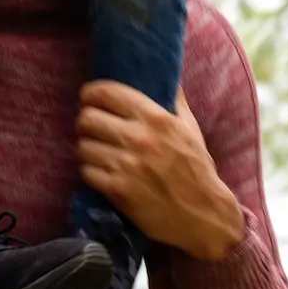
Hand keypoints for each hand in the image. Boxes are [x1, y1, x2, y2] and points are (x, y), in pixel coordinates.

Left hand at [76, 83, 244, 261]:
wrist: (204, 214)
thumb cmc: (197, 169)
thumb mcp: (190, 128)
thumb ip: (175, 100)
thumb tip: (167, 74)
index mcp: (155, 118)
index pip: (106, 93)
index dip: (90, 93)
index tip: (89, 98)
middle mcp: (138, 138)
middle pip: (87, 118)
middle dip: (85, 121)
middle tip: (91, 127)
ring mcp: (126, 165)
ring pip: (83, 146)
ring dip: (86, 148)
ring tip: (96, 150)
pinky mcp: (118, 191)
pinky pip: (86, 172)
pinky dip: (90, 171)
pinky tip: (100, 171)